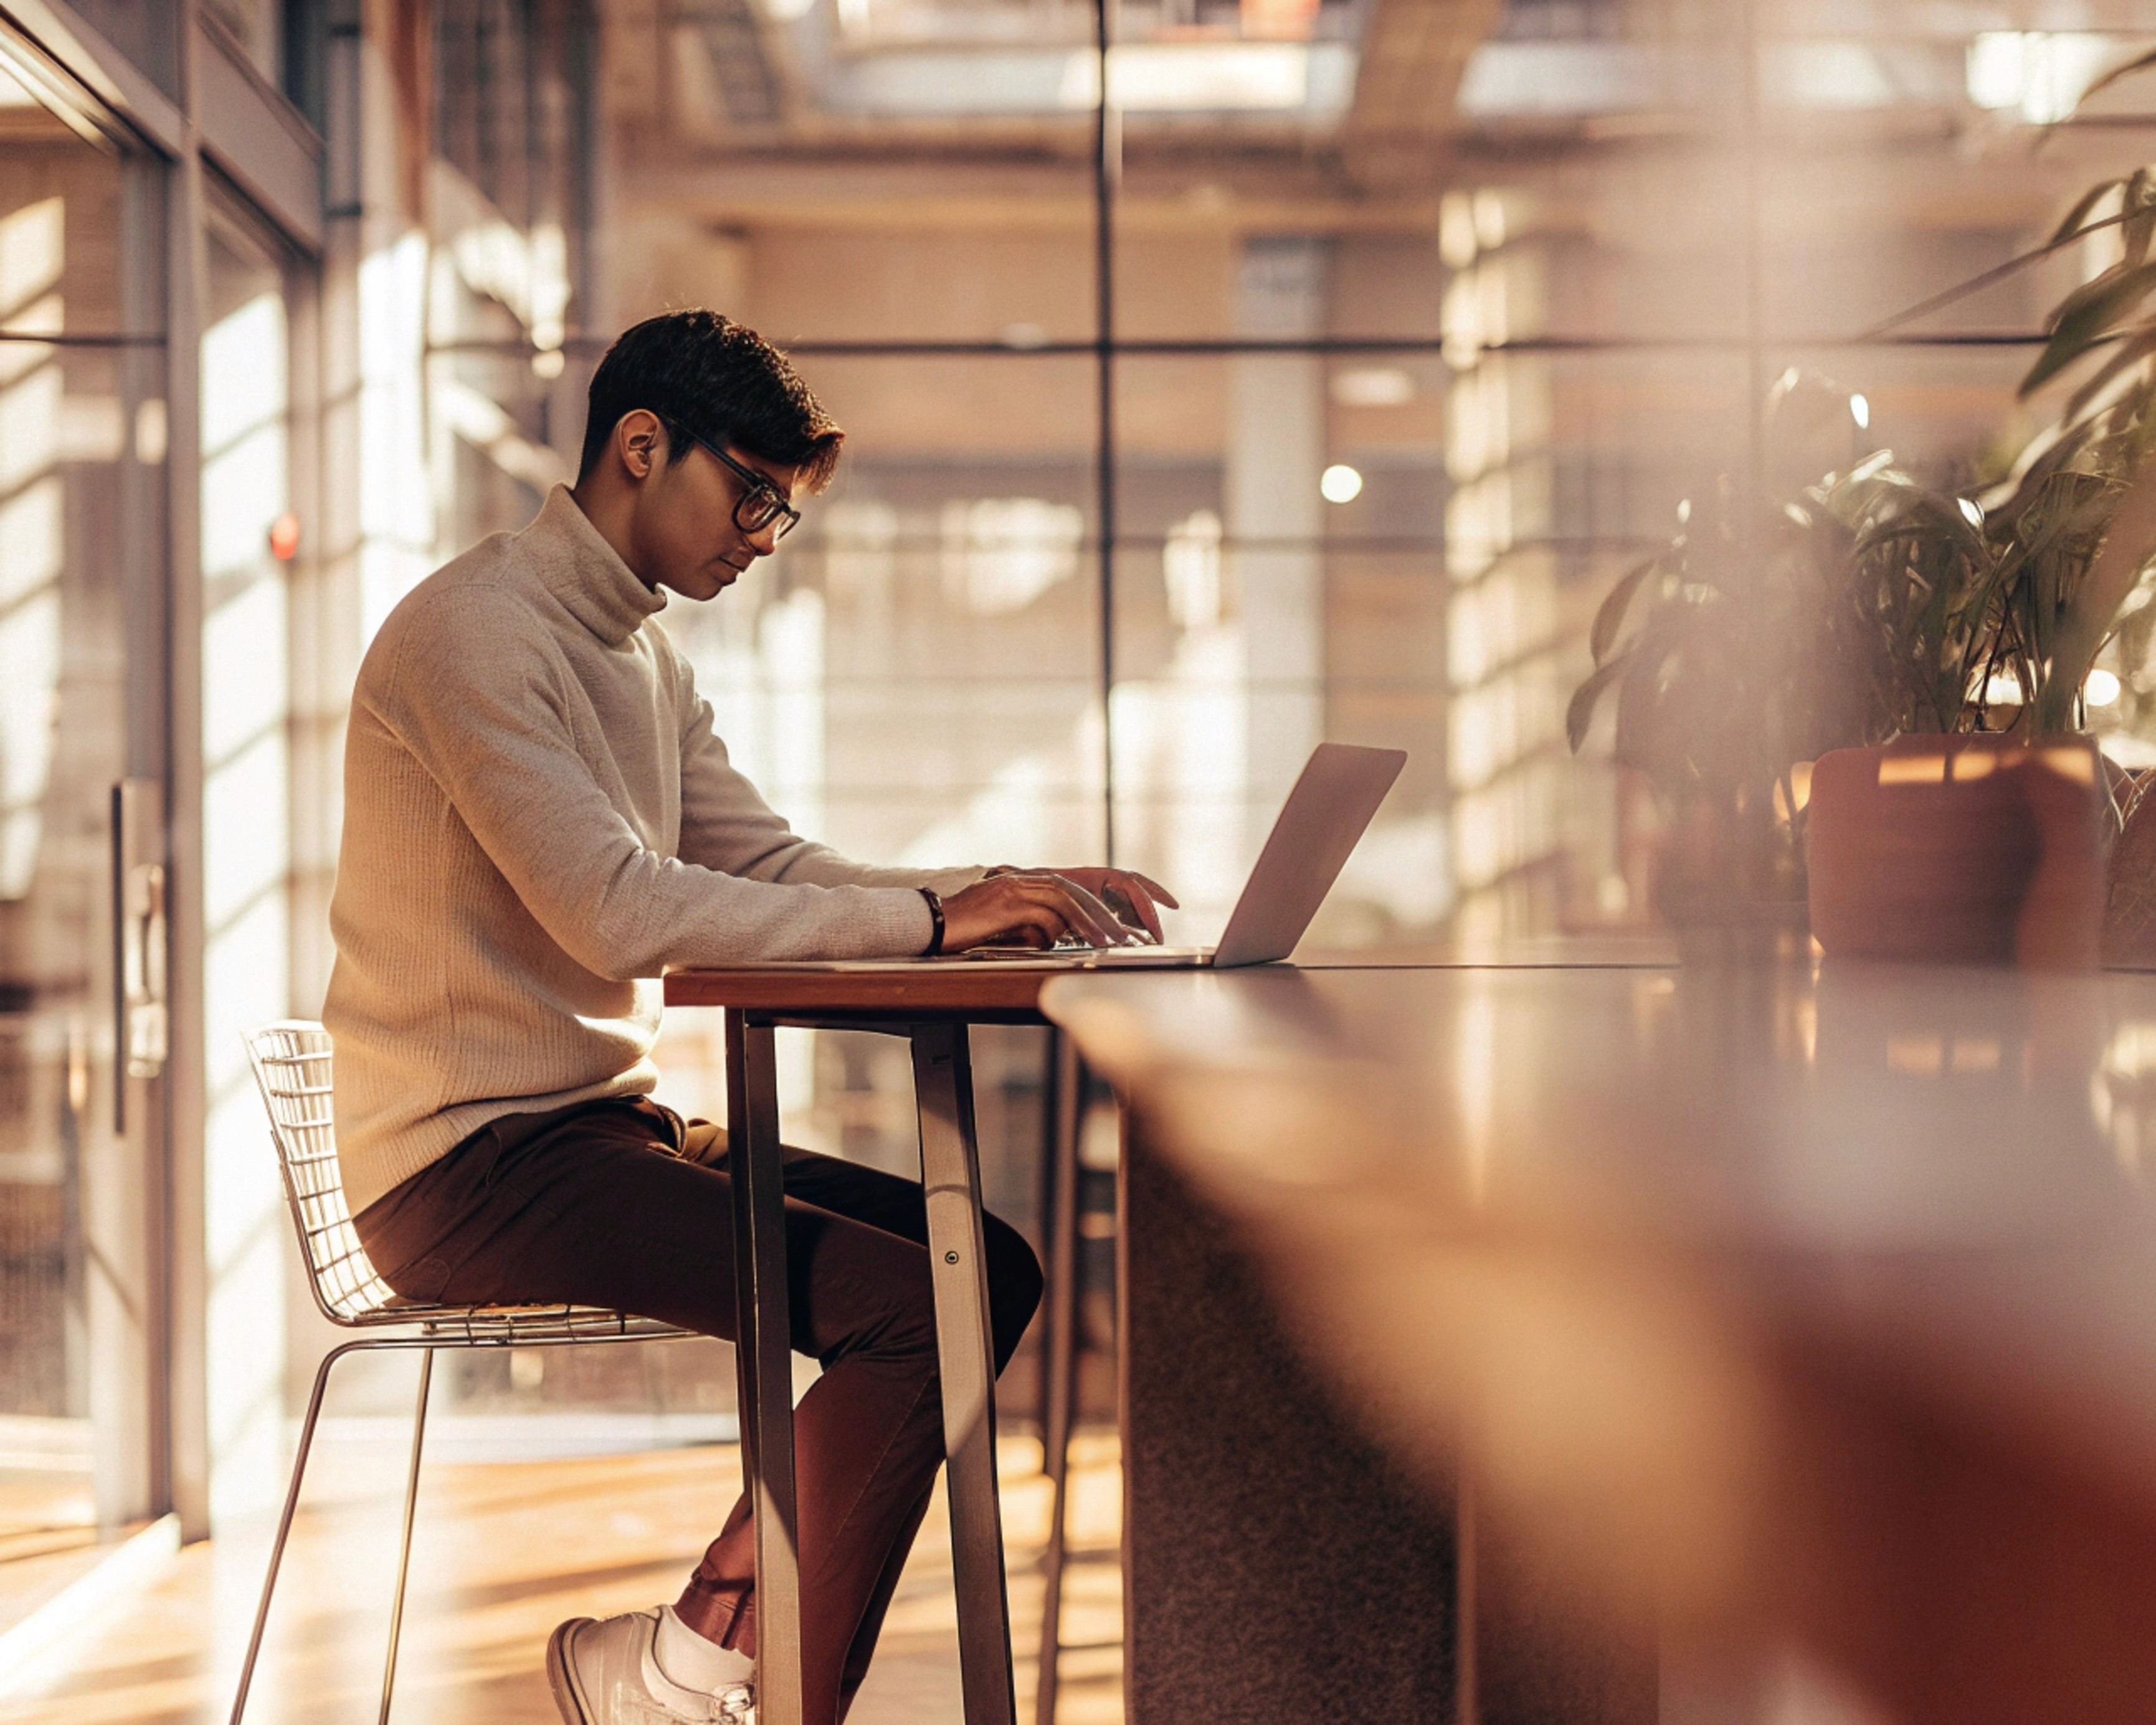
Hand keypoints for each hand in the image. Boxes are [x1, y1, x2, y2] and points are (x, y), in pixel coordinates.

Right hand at [943, 871, 1160, 951]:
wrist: (931, 925)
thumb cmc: (965, 929)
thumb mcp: (1005, 923)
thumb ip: (1032, 921)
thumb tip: (1057, 933)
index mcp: (1023, 883)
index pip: (1068, 889)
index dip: (1094, 906)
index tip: (1115, 925)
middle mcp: (1021, 880)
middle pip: (1073, 892)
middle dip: (1101, 915)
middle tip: (1121, 938)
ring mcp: (1014, 888)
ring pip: (1065, 900)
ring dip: (1089, 923)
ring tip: (1107, 943)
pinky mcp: (1006, 901)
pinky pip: (1043, 913)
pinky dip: (1053, 931)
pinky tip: (1054, 944)